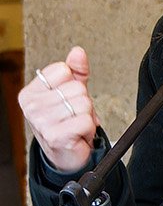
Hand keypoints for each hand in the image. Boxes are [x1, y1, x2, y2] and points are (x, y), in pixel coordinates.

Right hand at [20, 46, 97, 172]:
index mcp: (31, 92)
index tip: (67, 99)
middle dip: (84, 103)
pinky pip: (86, 121)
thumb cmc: (66, 121)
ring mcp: (42, 121)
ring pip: (84, 104)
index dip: (73, 84)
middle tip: (74, 116)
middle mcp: (32, 105)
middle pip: (77, 88)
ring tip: (75, 126)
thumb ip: (76, 71)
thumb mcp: (70, 92)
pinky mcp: (55, 135)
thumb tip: (78, 52)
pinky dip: (89, 129)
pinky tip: (78, 135)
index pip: (63, 70)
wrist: (65, 153)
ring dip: (87, 117)